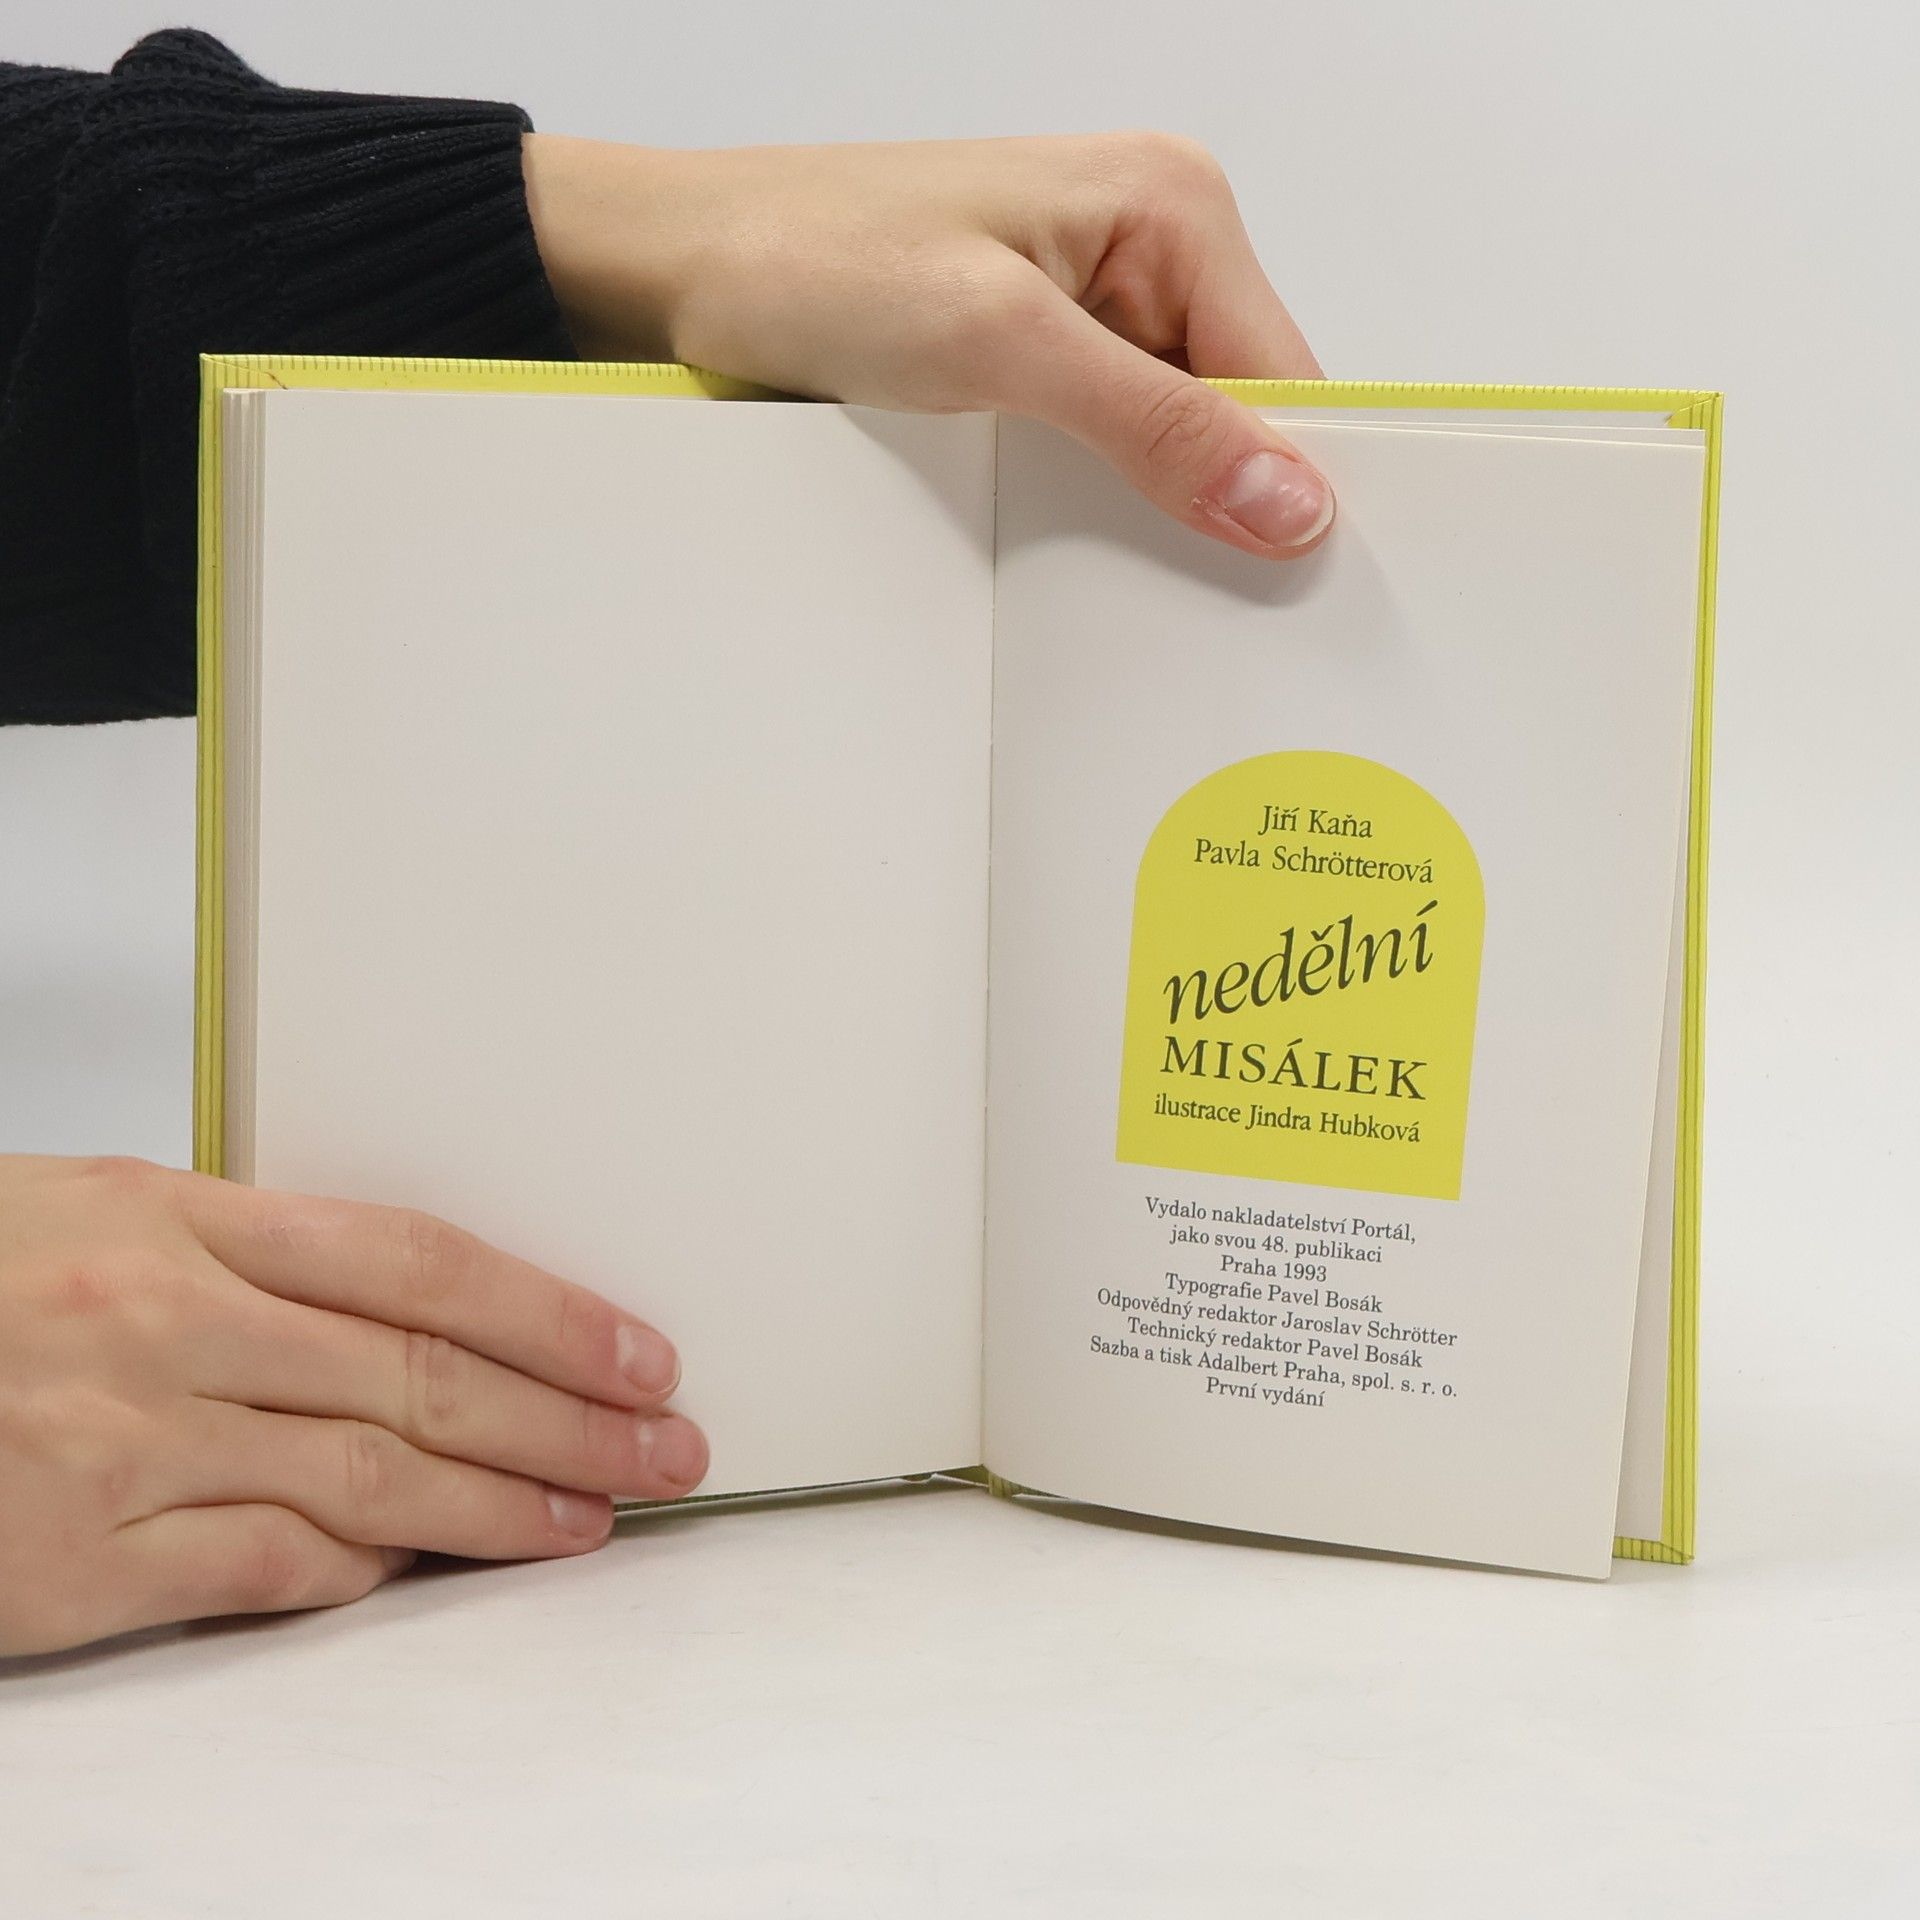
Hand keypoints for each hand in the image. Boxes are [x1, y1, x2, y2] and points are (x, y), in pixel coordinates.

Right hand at [0, 1155, 706, 1655]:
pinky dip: (358, 1570)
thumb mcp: (92, 1212)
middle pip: (422, 1377)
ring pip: (368, 1480)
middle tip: (662, 1448)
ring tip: (590, 1519)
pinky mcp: (70, 1563)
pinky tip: (428, 1568)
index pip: (418, 1262)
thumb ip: (244, 1256)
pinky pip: (261, 1569)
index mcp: (173, 1216)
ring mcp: (119, 1446)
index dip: (551, 1313)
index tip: (637, 1354)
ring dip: (500, 1511)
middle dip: (568, 1421)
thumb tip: (400, 1306)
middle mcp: (163, 1325)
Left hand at [523, 130, 1333, 556]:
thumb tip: (1292, 501)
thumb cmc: (813, 260)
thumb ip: (1153, 425)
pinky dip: (1091, 494)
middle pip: (1238, 411)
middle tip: (1186, 602)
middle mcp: (1148, 245)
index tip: (1278, 588)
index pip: (1288, 376)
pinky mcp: (1037, 348)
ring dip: (1146, 505)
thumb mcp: (999, 346)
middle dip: (1215, 502)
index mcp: (1172, 207)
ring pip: (1172, 436)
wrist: (678, 266)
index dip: (1292, 485)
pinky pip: (1105, 439)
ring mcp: (1091, 300)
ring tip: (1106, 564)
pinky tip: (1058, 533)